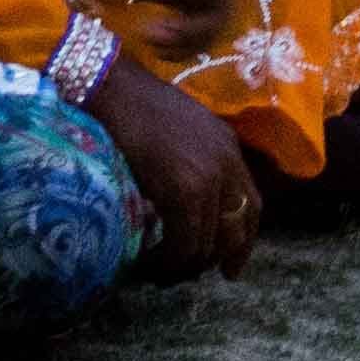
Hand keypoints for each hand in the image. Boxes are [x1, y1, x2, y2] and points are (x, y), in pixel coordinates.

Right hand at [91, 59, 259, 282]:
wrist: (108, 85)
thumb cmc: (129, 102)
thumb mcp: (175, 129)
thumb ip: (188, 159)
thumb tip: (178, 199)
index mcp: (227, 146)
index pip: (251, 204)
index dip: (243, 241)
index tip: (230, 267)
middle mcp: (226, 162)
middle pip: (236, 228)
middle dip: (214, 259)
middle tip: (188, 275)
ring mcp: (208, 176)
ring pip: (207, 242)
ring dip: (183, 264)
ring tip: (159, 272)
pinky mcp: (184, 189)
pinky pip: (184, 242)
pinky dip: (168, 260)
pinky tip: (148, 264)